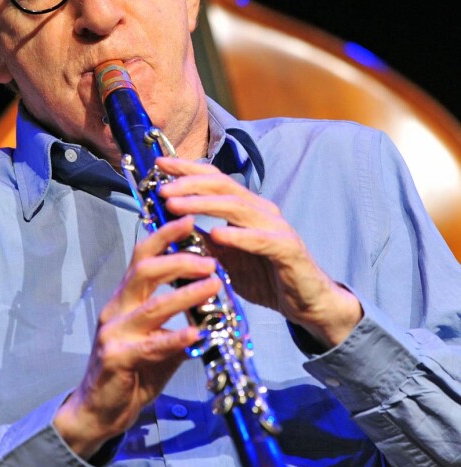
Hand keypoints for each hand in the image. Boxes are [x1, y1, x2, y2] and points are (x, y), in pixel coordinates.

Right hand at [54, 214, 220, 457]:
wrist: (99, 410)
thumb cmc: (131, 371)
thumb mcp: (158, 339)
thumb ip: (180, 320)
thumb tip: (213, 300)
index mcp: (125, 297)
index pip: (142, 256)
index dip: (164, 236)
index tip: (189, 220)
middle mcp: (117, 308)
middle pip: (144, 272)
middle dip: (178, 260)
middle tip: (210, 259)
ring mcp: (114, 334)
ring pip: (151, 306)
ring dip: (185, 295)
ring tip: (213, 286)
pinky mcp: (116, 360)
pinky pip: (151, 346)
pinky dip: (175, 337)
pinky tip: (197, 334)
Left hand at [156, 157, 362, 349]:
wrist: (307, 302)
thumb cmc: (267, 277)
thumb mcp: (226, 259)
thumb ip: (203, 242)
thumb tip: (170, 228)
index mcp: (246, 208)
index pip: (214, 180)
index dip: (187, 169)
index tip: (159, 164)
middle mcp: (261, 211)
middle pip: (222, 187)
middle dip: (189, 184)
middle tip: (161, 189)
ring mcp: (276, 227)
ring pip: (236, 207)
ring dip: (203, 205)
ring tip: (176, 206)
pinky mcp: (288, 249)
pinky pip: (260, 239)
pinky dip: (237, 236)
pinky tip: (217, 234)